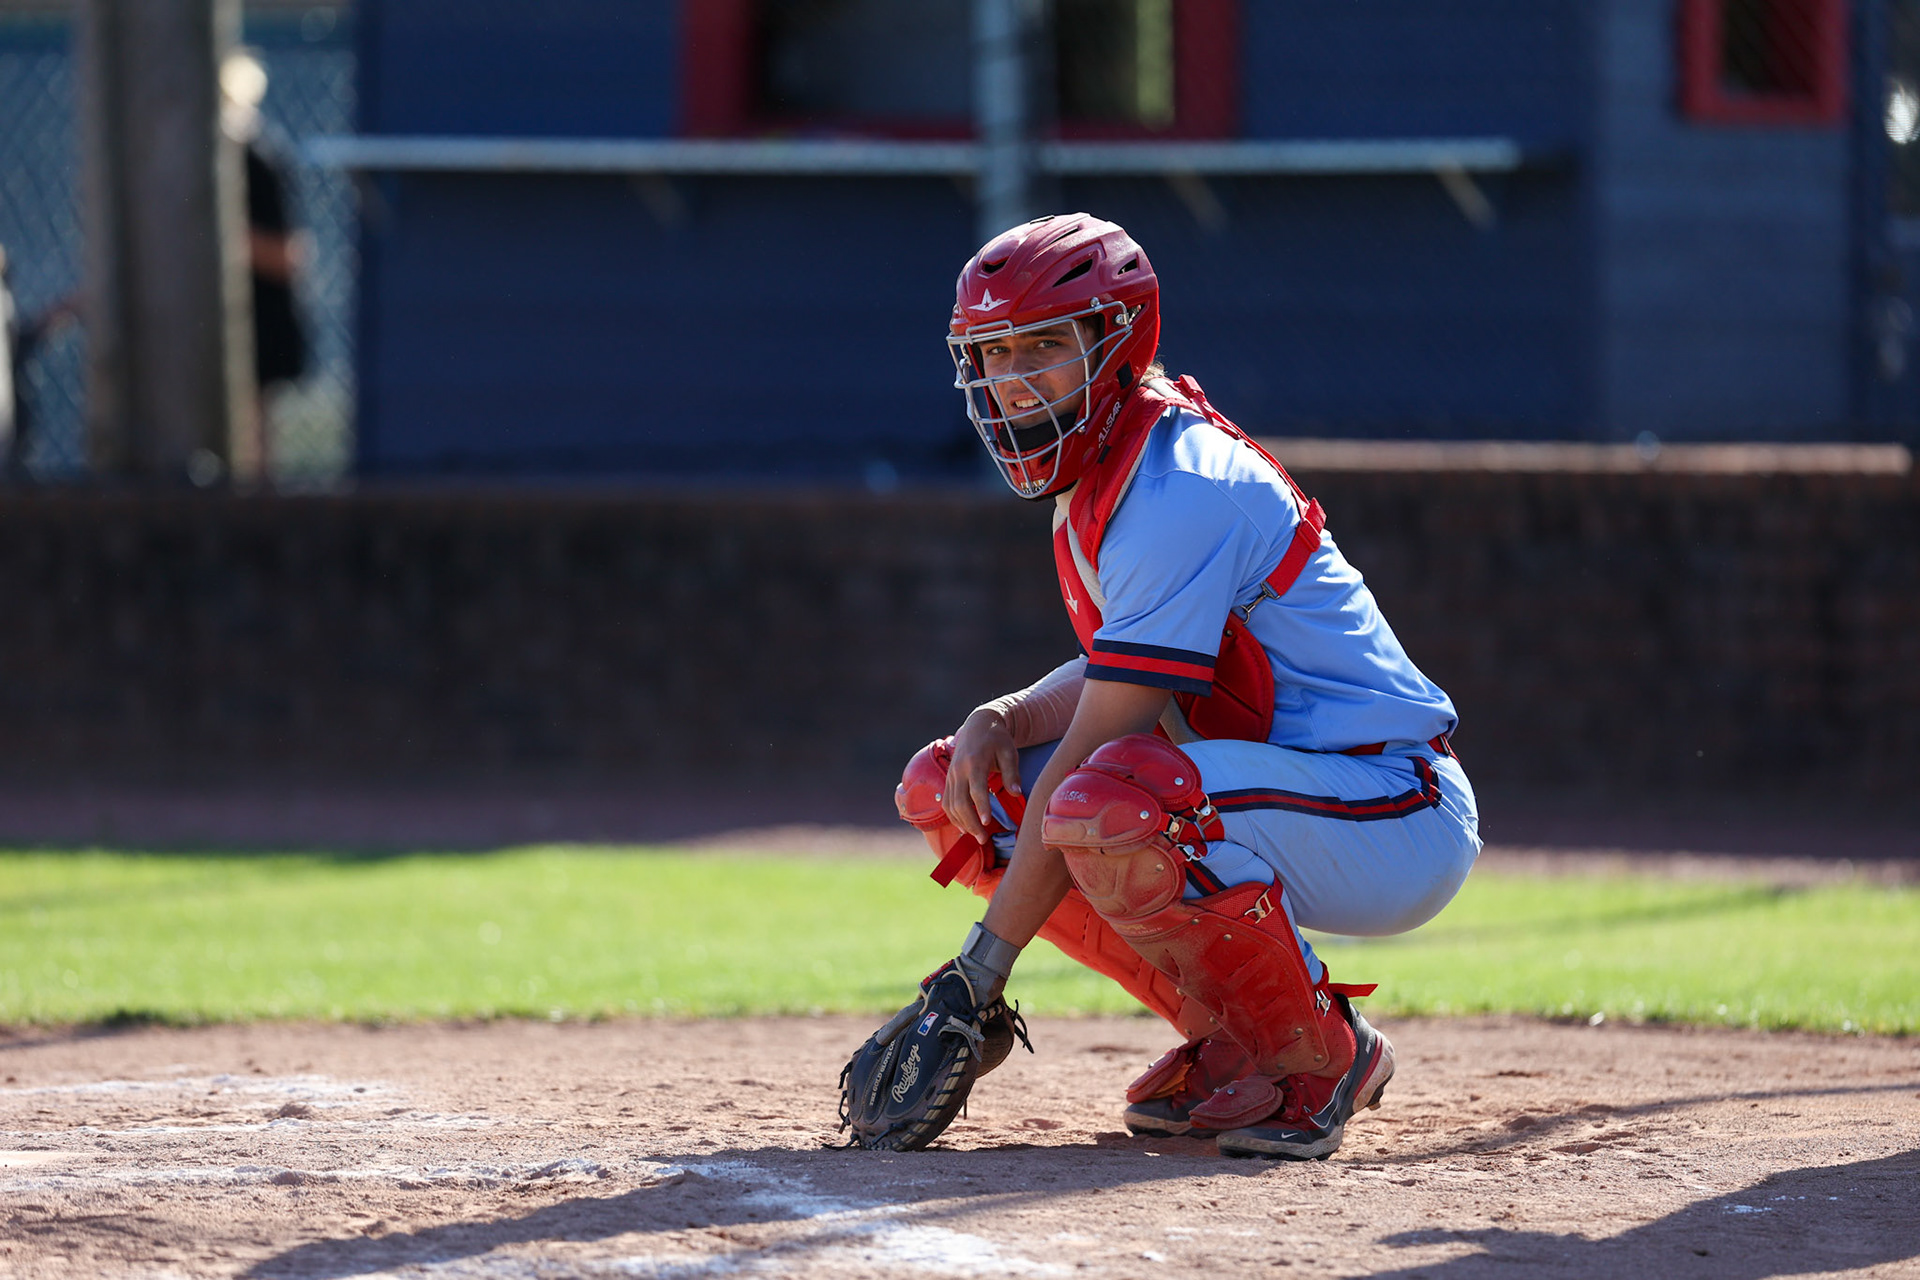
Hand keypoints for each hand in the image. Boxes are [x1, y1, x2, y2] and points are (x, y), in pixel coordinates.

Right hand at [942, 708, 1022, 841]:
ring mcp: (951, 775)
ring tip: (977, 837)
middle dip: (971, 822)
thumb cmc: (998, 739)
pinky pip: (946, 802)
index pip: (976, 789)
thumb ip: (1012, 774)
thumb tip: (1017, 794)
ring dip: (962, 823)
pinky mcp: (948, 779)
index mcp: (975, 762)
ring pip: (951, 804)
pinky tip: (965, 827)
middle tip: (984, 839)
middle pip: (960, 801)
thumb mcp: (1010, 752)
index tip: (988, 823)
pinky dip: (954, 816)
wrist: (978, 724)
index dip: (981, 807)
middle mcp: (959, 770)